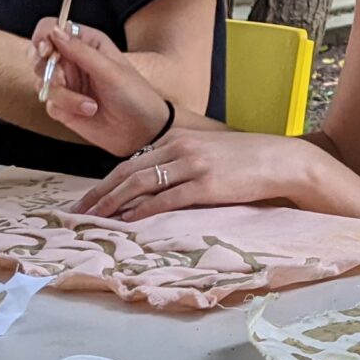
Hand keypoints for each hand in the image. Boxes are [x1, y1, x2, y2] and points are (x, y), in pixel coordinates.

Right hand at [32, 18, 173, 155]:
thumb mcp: (110, 70)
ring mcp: (68, 84)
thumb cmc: (135, 95)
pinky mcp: (64, 106)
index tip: (46, 51)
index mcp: (87, 43)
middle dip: (47, 68)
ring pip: (43, 81)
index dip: (43, 37)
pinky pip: (50, 103)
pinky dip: (66, 108)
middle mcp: (74, 60)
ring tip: (90, 105)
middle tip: (62, 80)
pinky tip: (88, 112)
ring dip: (63, 95)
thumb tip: (54, 31)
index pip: (52, 28)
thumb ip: (81, 51)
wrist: (142, 131)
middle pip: (39, 55)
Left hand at [74, 130, 304, 221]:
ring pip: (141, 185)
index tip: (88, 201)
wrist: (281, 160)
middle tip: (78, 215)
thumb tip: (153, 188)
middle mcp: (180, 147)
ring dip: (113, 204)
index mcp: (177, 138)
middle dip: (100, 195)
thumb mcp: (207, 153)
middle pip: (127, 172)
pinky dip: (143, 210)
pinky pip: (166, 199)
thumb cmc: (246, 161)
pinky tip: (127, 221)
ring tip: (94, 221)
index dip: (105, 183)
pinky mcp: (207, 184)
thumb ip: (180, 163)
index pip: (130, 162)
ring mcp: (193, 165)